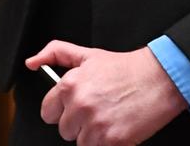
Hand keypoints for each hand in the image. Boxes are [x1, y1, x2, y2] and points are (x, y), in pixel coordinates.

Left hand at [26, 40, 186, 144]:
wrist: (158, 78)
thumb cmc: (124, 68)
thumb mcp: (87, 55)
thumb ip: (55, 53)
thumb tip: (32, 62)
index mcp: (70, 84)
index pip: (48, 112)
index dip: (63, 109)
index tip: (77, 105)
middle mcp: (79, 105)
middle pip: (65, 130)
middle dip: (79, 122)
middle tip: (98, 108)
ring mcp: (94, 125)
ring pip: (80, 143)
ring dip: (93, 135)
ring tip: (109, 116)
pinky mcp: (111, 141)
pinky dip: (106, 144)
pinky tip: (116, 127)